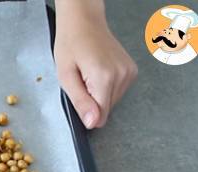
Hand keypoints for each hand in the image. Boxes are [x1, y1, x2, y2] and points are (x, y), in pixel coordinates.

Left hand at [54, 1, 136, 128]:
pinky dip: (106, 87)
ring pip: (112, 102)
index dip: (86, 112)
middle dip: (91, 101)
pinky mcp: (131, 71)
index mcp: (105, 77)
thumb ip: (80, 102)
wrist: (84, 22)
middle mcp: (122, 75)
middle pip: (106, 109)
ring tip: (89, 74)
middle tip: (81, 80)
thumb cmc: (70, 44)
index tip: (79, 95)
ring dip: (98, 94)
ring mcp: (129, 72)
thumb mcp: (66, 77)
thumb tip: (92, 123)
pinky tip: (98, 72)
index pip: (100, 116)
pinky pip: (117, 92)